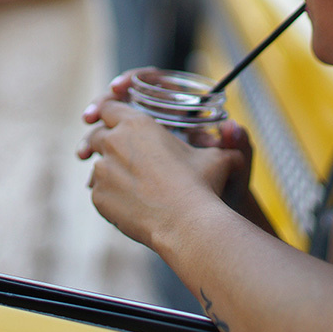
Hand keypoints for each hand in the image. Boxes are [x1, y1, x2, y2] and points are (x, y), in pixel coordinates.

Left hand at [77, 70, 250, 248]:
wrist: (187, 225)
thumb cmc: (202, 186)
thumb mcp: (217, 158)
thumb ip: (221, 143)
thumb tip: (236, 131)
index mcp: (137, 124)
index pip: (108, 106)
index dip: (109, 111)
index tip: (110, 120)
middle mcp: (114, 142)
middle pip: (96, 134)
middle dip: (103, 141)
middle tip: (117, 154)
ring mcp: (103, 170)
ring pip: (97, 164)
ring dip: (108, 170)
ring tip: (129, 183)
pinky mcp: (98, 196)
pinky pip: (98, 191)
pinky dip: (109, 194)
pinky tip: (128, 202)